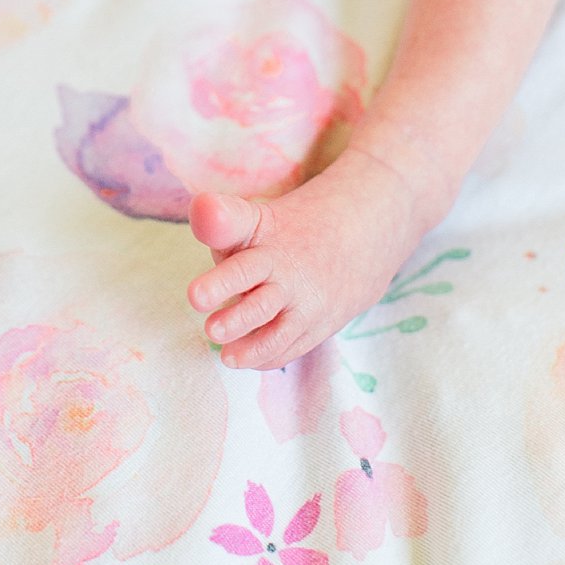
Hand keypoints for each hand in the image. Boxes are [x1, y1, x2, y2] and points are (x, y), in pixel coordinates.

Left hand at [185, 147, 425, 370]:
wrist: (368, 233)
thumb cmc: (294, 229)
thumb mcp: (259, 218)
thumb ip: (224, 220)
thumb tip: (201, 207)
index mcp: (272, 249)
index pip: (244, 266)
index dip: (221, 281)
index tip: (196, 296)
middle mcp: (293, 279)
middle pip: (262, 306)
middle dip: (237, 320)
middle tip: (212, 329)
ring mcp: (310, 306)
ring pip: (280, 335)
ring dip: (253, 348)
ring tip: (227, 356)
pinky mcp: (321, 325)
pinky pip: (293, 348)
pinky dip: (268, 356)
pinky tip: (245, 357)